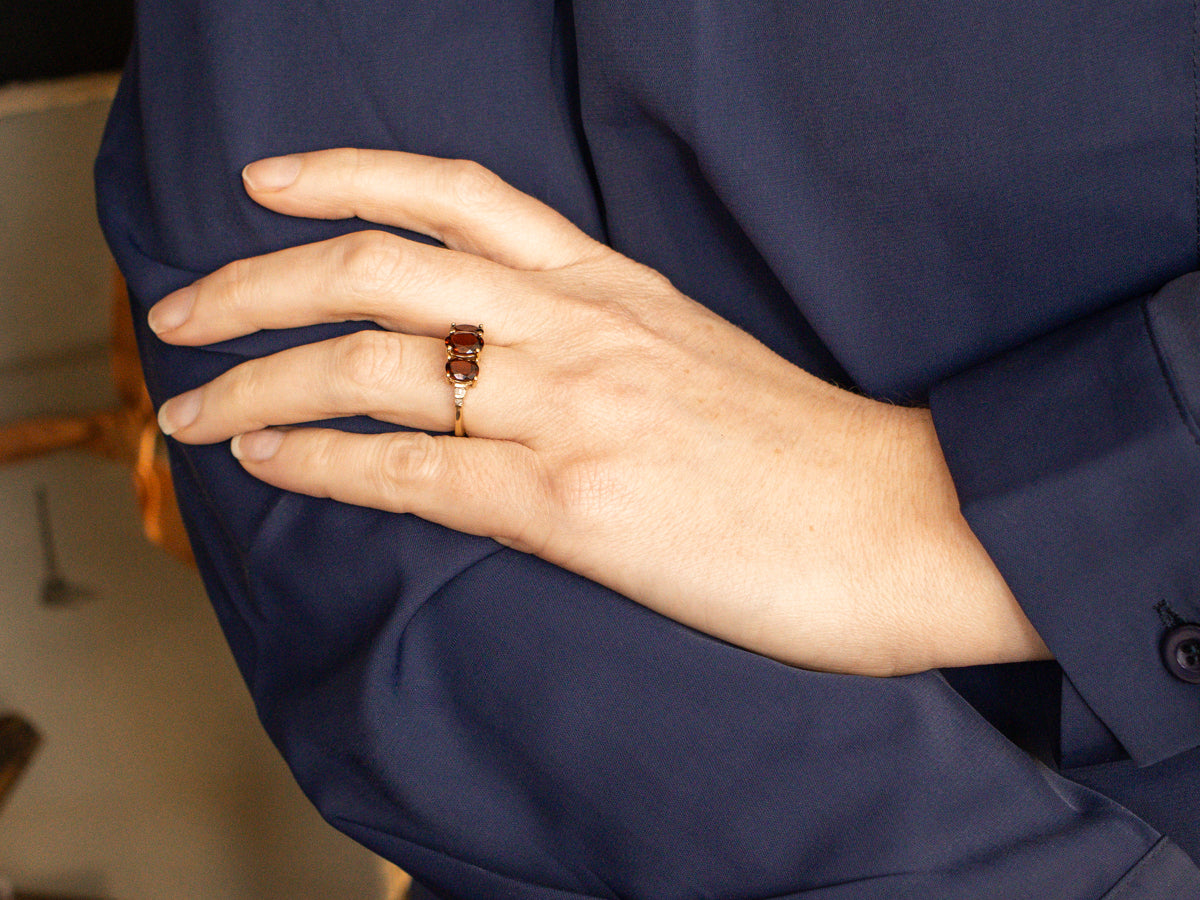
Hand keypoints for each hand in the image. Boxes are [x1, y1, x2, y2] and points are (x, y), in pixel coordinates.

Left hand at [151, 148, 1048, 675]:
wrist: (916, 523)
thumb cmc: (817, 457)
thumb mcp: (702, 364)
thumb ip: (607, 348)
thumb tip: (520, 373)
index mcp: (617, 286)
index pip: (458, 196)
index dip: (346, 174)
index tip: (270, 184)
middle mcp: (582, 328)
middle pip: (380, 266)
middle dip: (256, 280)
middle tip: (182, 308)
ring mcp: (574, 409)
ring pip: (371, 364)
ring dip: (257, 376)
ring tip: (189, 403)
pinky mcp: (573, 505)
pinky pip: (409, 470)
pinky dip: (318, 461)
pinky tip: (264, 460)